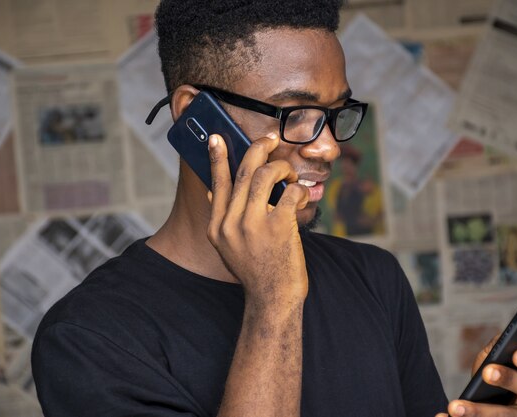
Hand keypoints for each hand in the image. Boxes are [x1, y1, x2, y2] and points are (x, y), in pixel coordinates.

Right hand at [206, 132, 309, 309]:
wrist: (272, 298)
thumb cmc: (256, 271)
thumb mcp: (227, 247)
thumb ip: (222, 220)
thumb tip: (214, 190)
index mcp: (217, 227)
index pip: (217, 183)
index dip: (218, 158)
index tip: (218, 138)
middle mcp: (231, 223)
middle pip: (244, 172)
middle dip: (258, 148)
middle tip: (270, 139)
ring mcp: (254, 224)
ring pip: (266, 175)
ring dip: (281, 168)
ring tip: (289, 175)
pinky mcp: (279, 226)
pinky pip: (291, 193)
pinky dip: (299, 189)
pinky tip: (302, 194)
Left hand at [436, 336, 516, 416]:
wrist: (491, 401)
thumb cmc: (498, 375)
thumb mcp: (498, 360)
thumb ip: (499, 349)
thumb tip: (498, 342)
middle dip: (508, 378)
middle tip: (488, 372)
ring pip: (507, 416)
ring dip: (478, 412)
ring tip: (455, 408)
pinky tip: (443, 416)